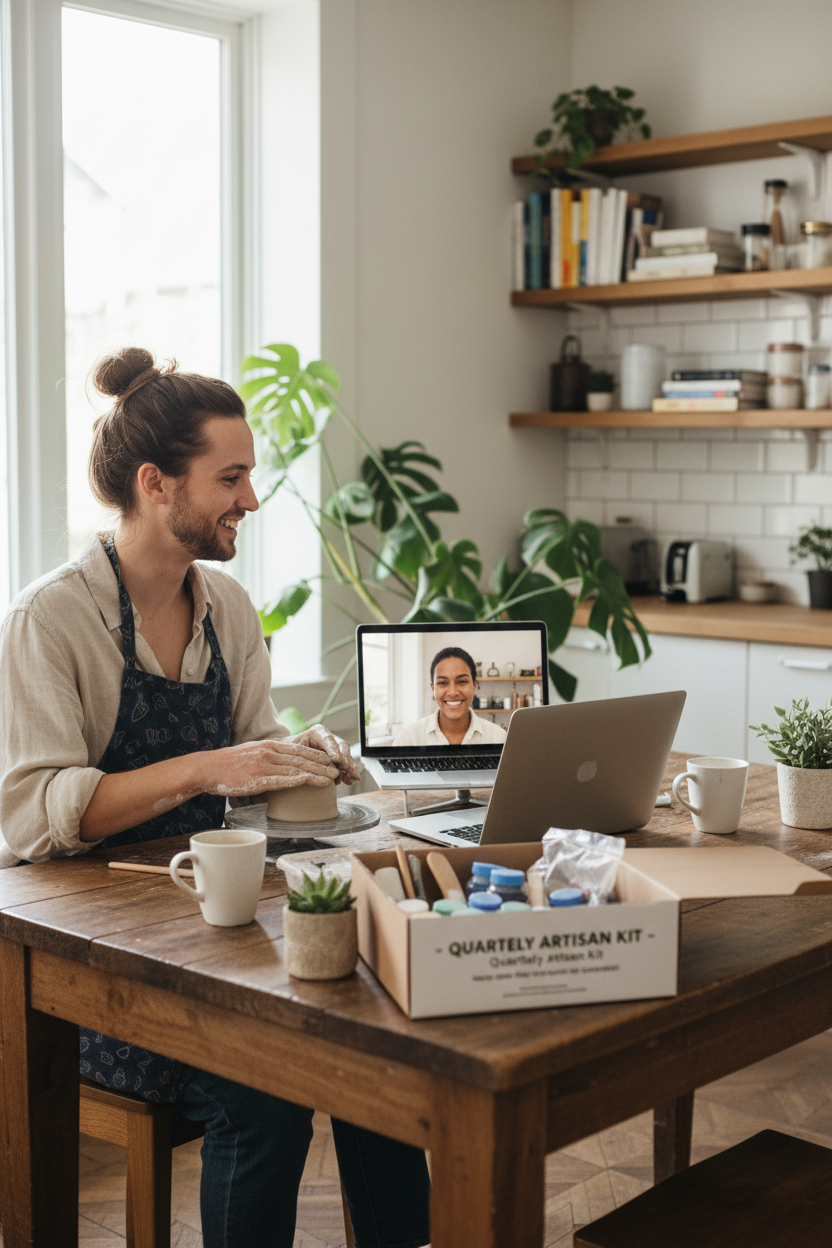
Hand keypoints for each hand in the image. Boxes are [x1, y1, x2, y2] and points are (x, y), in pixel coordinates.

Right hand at [200, 740, 338, 797]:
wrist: (208, 768)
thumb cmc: (229, 765)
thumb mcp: (253, 754)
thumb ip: (269, 758)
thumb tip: (283, 768)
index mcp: (269, 746)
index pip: (299, 750)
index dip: (317, 755)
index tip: (330, 760)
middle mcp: (269, 753)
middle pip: (302, 758)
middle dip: (322, 765)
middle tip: (337, 771)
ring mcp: (264, 765)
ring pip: (296, 769)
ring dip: (316, 774)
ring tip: (330, 779)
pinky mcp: (258, 779)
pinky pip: (283, 780)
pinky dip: (299, 781)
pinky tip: (311, 783)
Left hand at [290, 724, 359, 785]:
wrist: (288, 755)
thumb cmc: (287, 750)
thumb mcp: (289, 750)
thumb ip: (298, 754)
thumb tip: (306, 764)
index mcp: (317, 732)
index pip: (327, 738)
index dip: (333, 749)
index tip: (337, 760)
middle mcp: (328, 739)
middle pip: (341, 746)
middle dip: (347, 760)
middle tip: (350, 772)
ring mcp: (333, 748)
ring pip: (346, 756)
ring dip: (350, 768)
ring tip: (352, 779)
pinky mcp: (335, 759)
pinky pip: (344, 765)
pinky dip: (347, 773)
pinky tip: (349, 781)